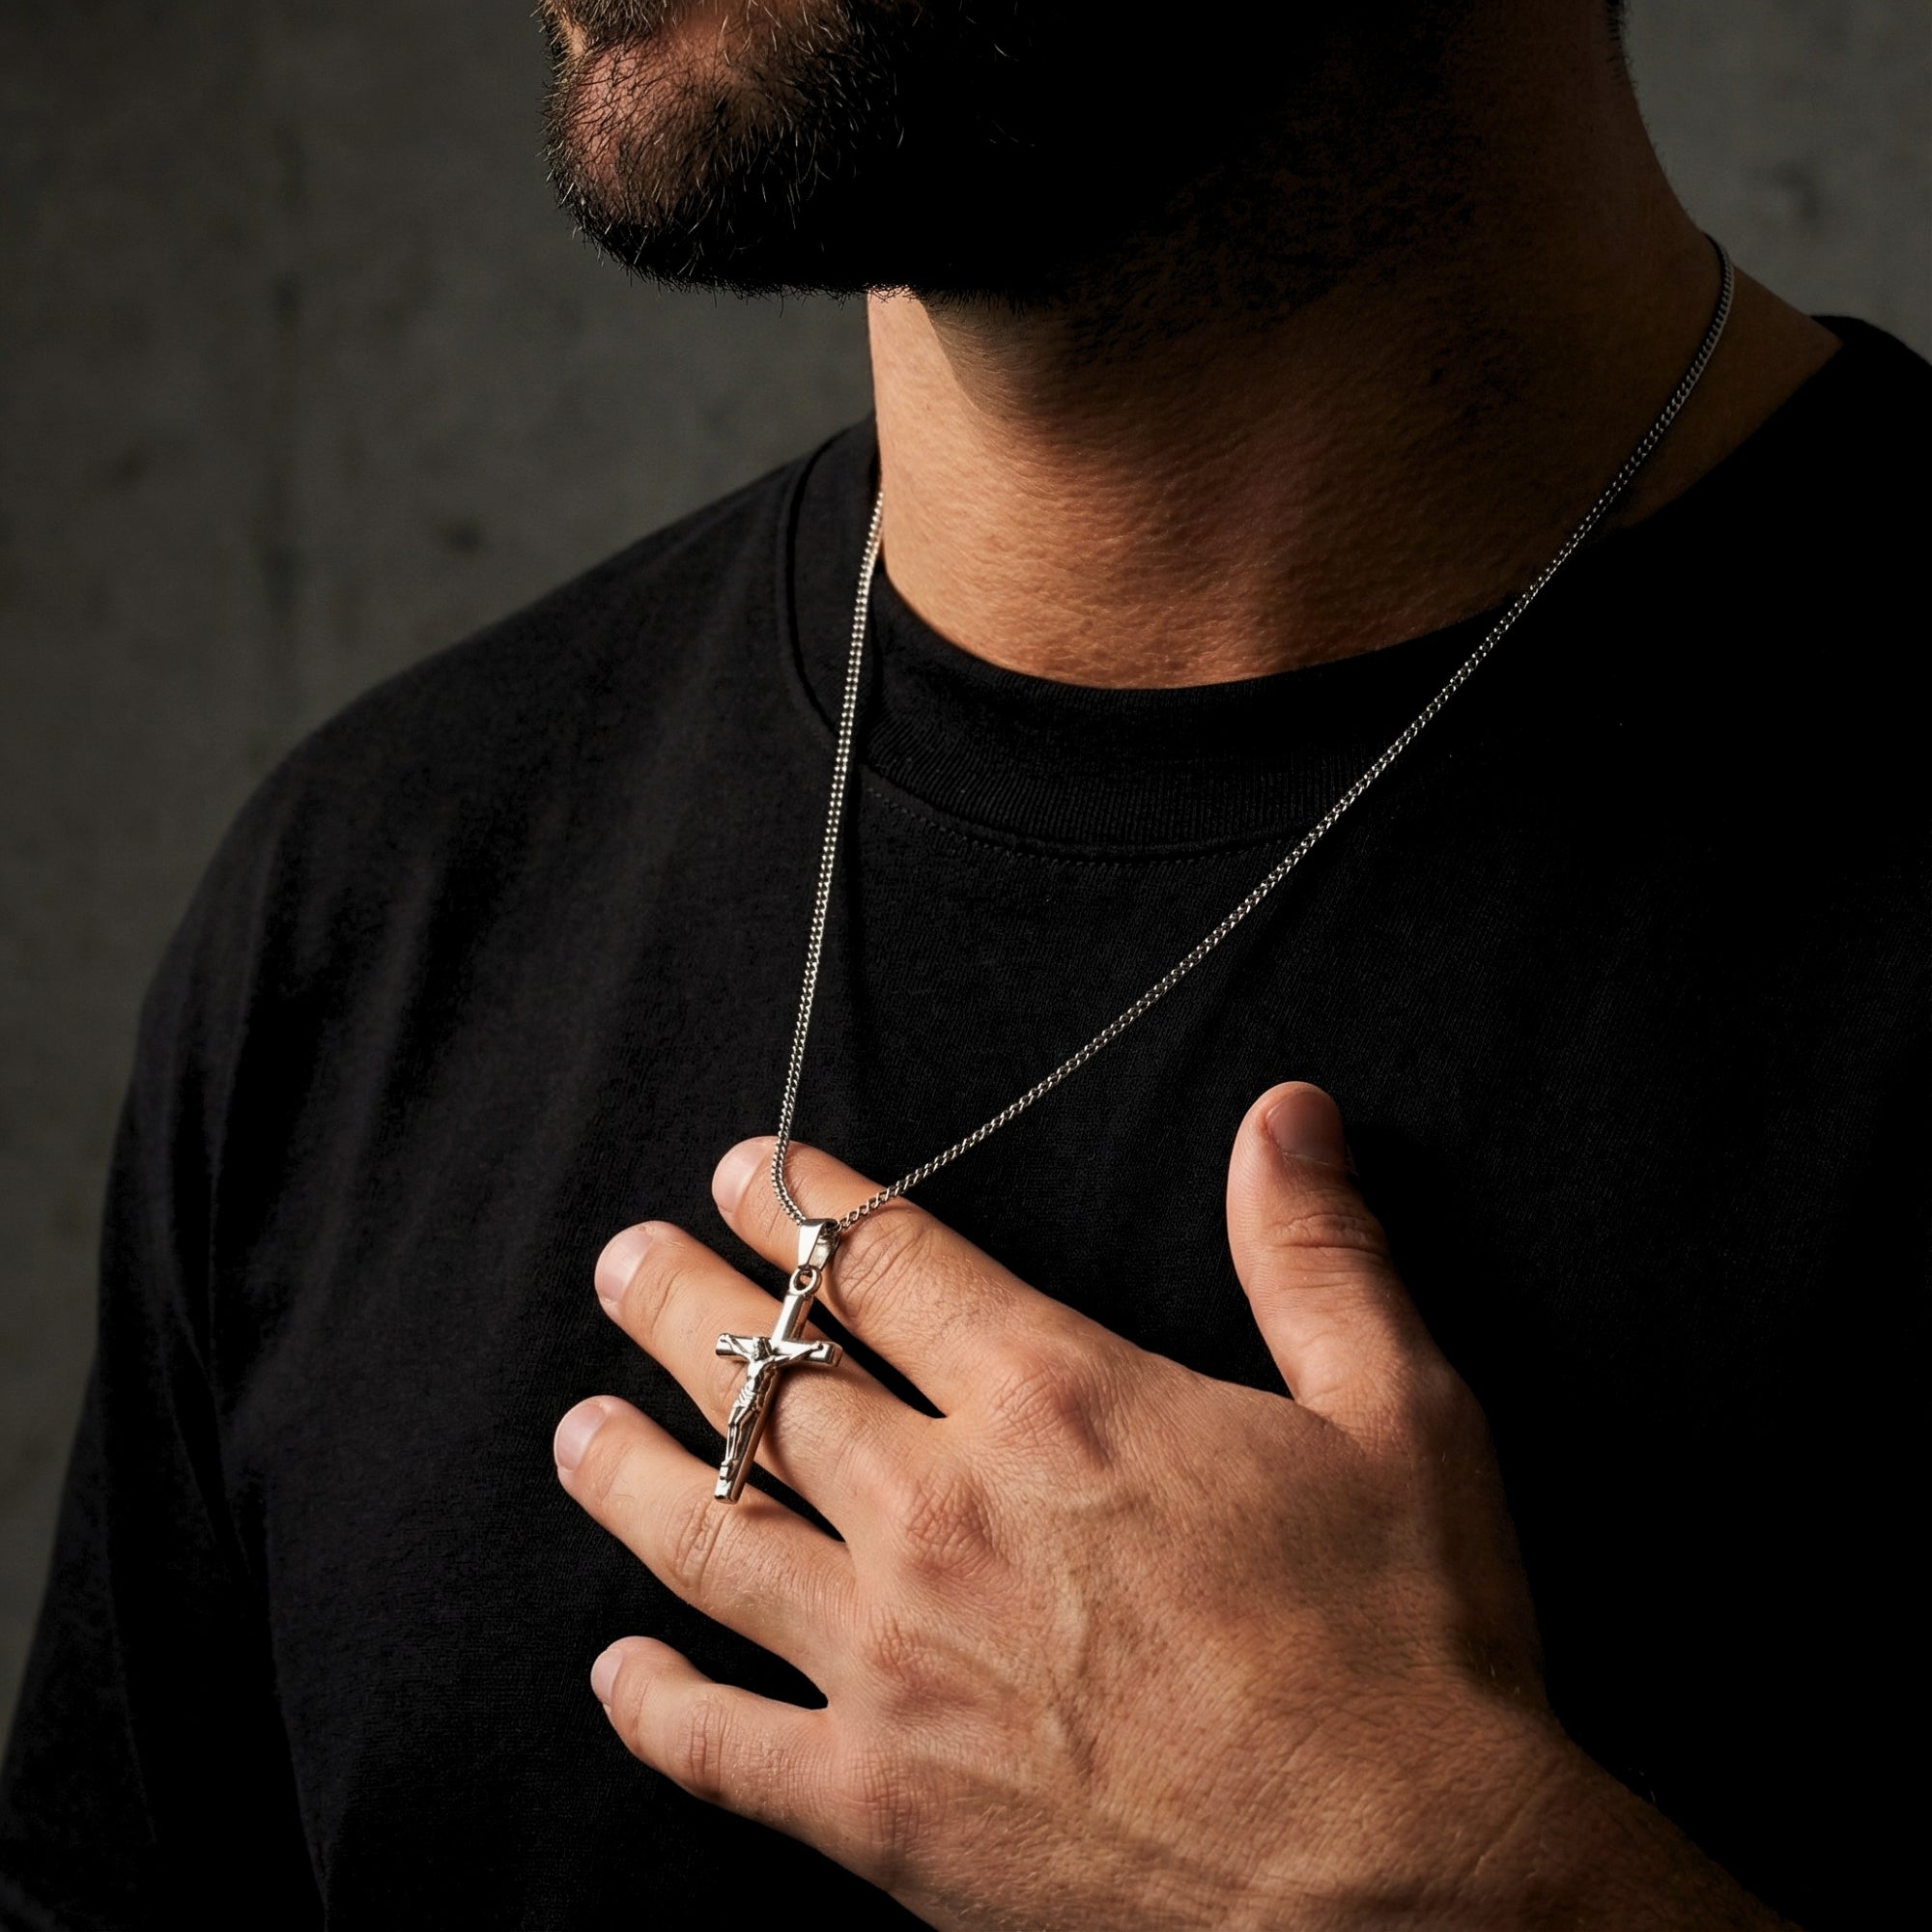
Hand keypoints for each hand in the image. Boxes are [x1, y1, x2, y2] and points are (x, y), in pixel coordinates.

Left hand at [555, 1085, 1783, 1928]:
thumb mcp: (1397, 1413)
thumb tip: (1288, 1112)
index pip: (879, 1264)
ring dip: (629, 1471)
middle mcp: (943, 1514)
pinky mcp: (878, 1810)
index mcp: (1055, 1402)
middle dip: (681, 1304)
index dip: (797, 1204)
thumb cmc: (1407, 1648)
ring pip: (708, 1536)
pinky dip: (653, 1706)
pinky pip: (718, 1750)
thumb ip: (1316, 1251)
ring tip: (577, 1426)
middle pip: (765, 1378)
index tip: (744, 1171)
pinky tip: (615, 1671)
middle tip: (622, 1262)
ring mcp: (891, 1666)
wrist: (1409, 1900)